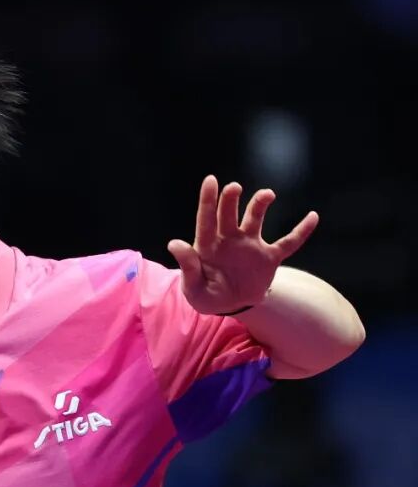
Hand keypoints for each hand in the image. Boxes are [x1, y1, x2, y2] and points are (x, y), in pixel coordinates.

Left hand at [166, 175, 318, 314]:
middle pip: (228, 214)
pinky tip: (312, 216)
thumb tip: (175, 243)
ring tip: (266, 195)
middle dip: (230, 200)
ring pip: (255, 219)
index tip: (211, 180)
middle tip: (234, 188)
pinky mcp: (269, 258)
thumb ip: (188, 267)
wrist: (231, 306)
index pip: (206, 219)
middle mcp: (229, 239)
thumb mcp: (193, 287)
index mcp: (208, 245)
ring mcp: (250, 246)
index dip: (208, 200)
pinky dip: (301, 231)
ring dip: (259, 205)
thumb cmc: (206, 295)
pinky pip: (288, 243)